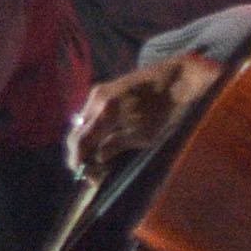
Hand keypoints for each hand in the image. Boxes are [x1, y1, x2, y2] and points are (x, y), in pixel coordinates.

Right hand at [72, 52, 222, 174]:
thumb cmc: (164, 109)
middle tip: (87, 167)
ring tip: (96, 155)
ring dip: (84, 140)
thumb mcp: (145, 135)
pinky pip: (89, 112)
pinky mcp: (103, 89)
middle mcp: (96, 100)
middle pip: (76, 131)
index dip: (77, 159)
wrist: (174, 77)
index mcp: (106, 113)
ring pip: (81, 122)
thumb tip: (98, 157)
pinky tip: (101, 137)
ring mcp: (98, 92)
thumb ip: (117, 145)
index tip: (81, 173)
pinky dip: (91, 128)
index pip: (80, 141)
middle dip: (78, 151)